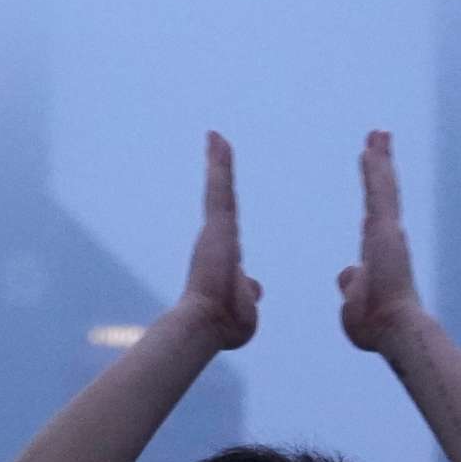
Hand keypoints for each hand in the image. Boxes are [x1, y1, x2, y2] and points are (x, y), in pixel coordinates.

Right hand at [178, 132, 260, 349]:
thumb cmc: (224, 325)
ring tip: (217, 136)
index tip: (224, 187)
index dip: (226, 203)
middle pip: (220, 198)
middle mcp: (215, 240)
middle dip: (218, 171)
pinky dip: (219, 165)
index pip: (227, 222)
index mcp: (224, 257)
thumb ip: (247, 293)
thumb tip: (254, 286)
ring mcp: (214, 231)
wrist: (206, 325)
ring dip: (217, 161)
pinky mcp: (216, 226)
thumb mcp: (244, 308)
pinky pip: (219, 188)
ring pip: (218, 188)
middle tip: (216, 145)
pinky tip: (218, 140)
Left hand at [339, 130, 426, 350]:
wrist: (393, 330)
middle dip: (381, 166)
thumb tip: (347, 274)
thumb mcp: (354, 303)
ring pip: (383, 188)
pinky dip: (376, 170)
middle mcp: (387, 238)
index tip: (372, 174)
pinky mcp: (387, 230)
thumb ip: (352, 285)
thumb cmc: (375, 326)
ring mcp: (389, 232)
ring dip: (380, 160)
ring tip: (376, 134)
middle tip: (378, 140)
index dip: (374, 193)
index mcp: (378, 253)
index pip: (373, 214)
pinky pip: (379, 192)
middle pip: (383, 194)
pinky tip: (371, 149)